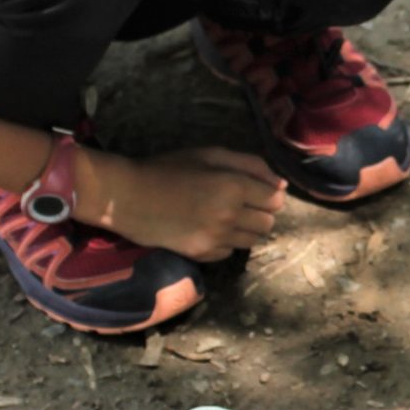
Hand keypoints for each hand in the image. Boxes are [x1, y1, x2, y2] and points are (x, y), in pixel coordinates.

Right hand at [85, 147, 285, 261]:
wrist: (129, 197)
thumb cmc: (169, 169)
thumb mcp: (209, 155)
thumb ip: (249, 165)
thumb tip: (280, 184)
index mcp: (233, 187)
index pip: (275, 200)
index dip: (269, 194)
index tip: (257, 190)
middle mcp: (229, 216)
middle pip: (268, 223)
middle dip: (260, 213)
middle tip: (240, 203)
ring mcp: (216, 238)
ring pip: (253, 240)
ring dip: (246, 229)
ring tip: (225, 216)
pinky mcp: (203, 255)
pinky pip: (230, 252)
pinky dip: (226, 242)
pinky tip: (208, 228)